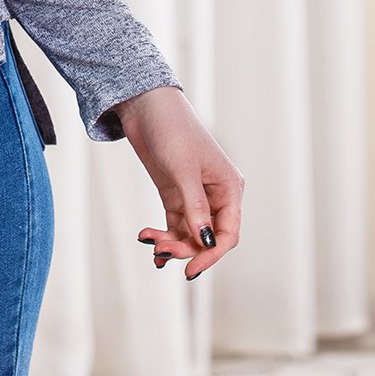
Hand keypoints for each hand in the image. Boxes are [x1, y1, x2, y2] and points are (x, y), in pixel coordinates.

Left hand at [112, 85, 243, 280]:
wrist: (145, 106)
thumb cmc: (172, 130)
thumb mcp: (183, 170)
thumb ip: (195, 207)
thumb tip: (206, 243)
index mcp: (229, 188)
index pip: (228, 233)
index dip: (211, 254)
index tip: (190, 269)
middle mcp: (216, 195)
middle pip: (207, 237)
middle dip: (185, 247)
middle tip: (161, 250)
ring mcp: (194, 195)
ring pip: (188, 233)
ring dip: (171, 242)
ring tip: (148, 239)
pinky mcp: (175, 193)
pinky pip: (175, 224)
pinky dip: (164, 235)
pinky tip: (150, 243)